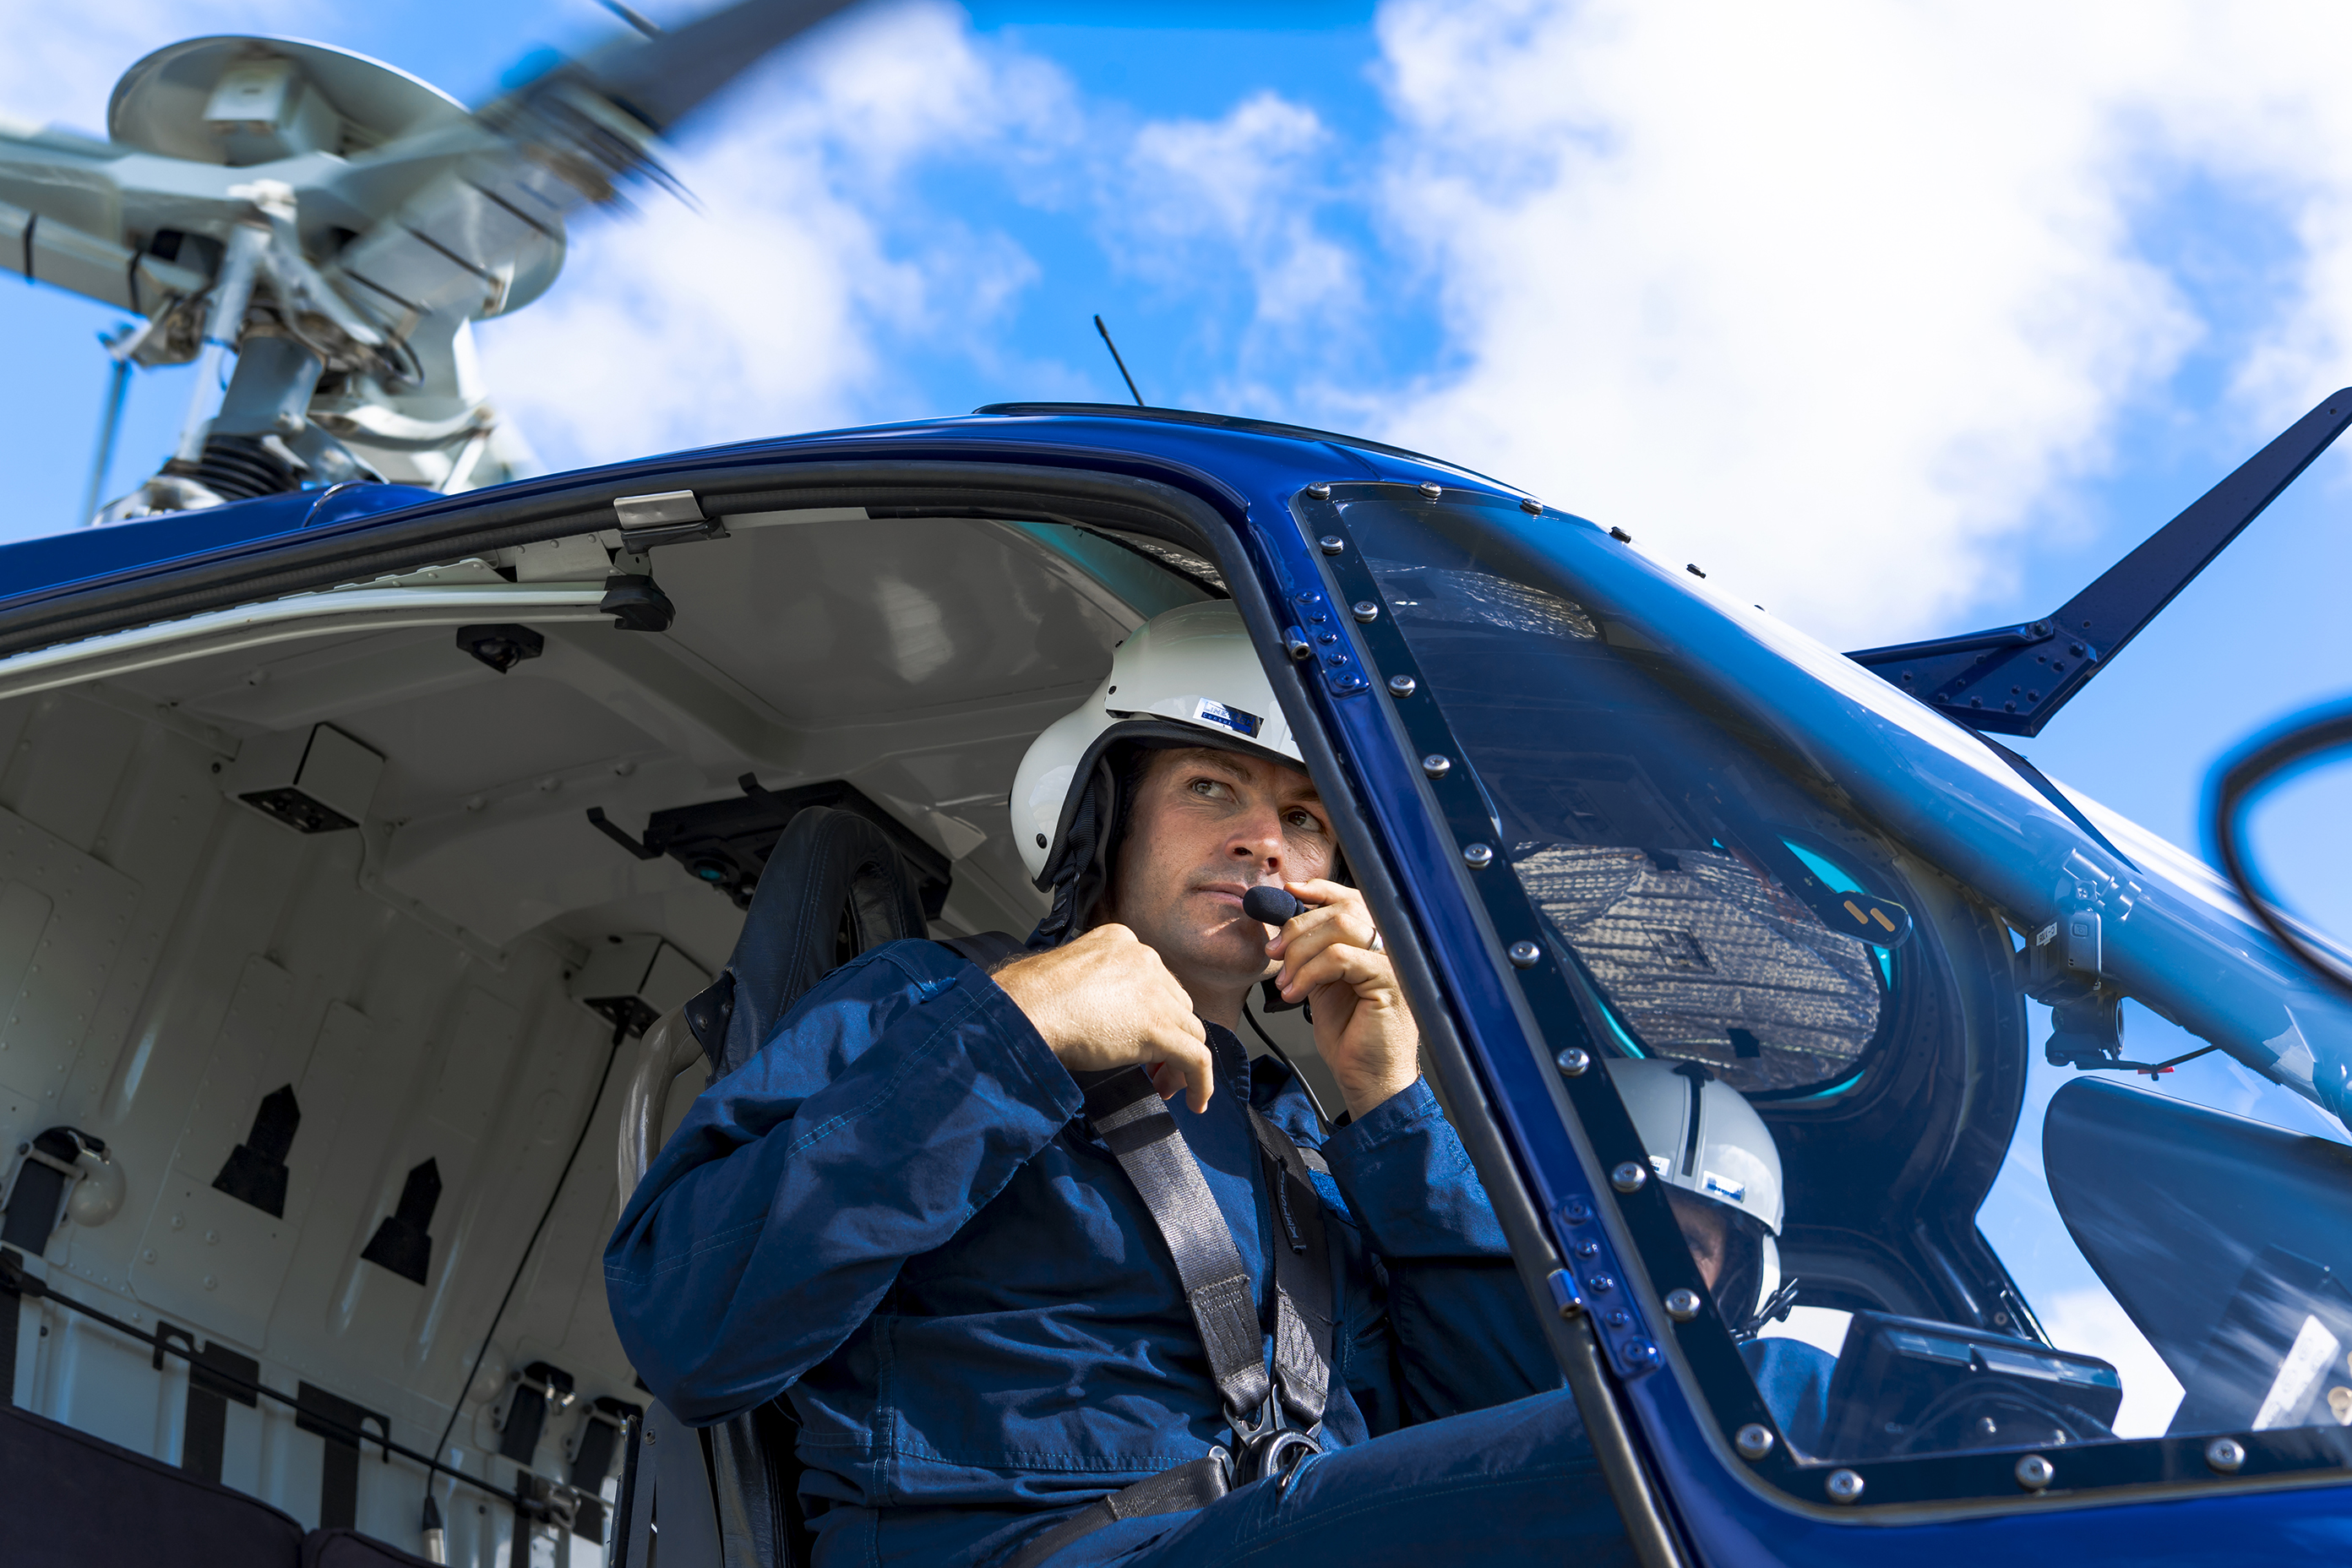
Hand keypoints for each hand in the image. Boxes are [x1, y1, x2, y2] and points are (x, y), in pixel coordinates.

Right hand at [992, 924, 1214, 1110]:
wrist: (1024, 1009)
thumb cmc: (1028, 999)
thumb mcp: (1065, 977)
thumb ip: (1092, 987)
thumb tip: (1096, 1016)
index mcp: (1121, 941)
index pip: (1154, 981)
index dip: (1154, 1013)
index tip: (1140, 1038)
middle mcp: (1145, 960)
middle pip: (1176, 1005)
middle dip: (1169, 1038)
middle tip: (1153, 1068)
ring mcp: (1155, 993)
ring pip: (1190, 1031)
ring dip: (1180, 1062)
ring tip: (1166, 1088)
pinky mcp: (1158, 1028)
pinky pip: (1196, 1058)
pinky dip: (1201, 1082)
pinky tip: (1194, 1101)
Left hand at [1264, 880, 1420, 1117]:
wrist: (1368, 1078)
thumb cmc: (1349, 1035)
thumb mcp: (1324, 983)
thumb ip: (1314, 952)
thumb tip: (1284, 923)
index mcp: (1378, 944)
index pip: (1352, 900)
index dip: (1320, 890)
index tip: (1289, 893)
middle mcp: (1392, 948)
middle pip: (1341, 910)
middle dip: (1297, 928)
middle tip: (1273, 952)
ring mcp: (1395, 963)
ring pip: (1340, 928)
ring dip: (1301, 952)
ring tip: (1286, 982)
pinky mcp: (1389, 981)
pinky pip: (1341, 957)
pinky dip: (1310, 972)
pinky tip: (1296, 994)